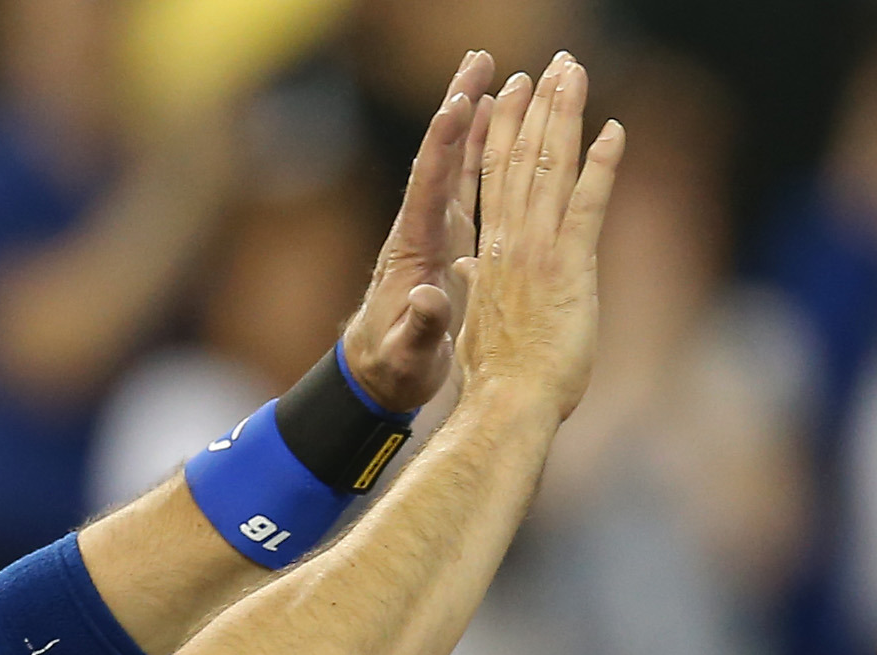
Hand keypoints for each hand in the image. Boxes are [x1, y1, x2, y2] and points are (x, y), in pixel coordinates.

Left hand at [341, 51, 496, 410]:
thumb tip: (430, 299)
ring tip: (492, 72)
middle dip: (459, 106)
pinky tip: (496, 122)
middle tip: (478, 60)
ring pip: (455, 161)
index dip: (443, 145)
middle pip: (440, 156)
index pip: (428, 185)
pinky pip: (467, 182)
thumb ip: (421, 327)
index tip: (459, 103)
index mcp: (414, 248)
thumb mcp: (408, 354)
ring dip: (473, 116)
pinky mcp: (448, 237)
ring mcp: (434, 228)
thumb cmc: (394, 367)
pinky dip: (480, 149)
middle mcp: (421, 226)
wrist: (380, 373)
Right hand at [454, 54, 625, 424]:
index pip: (493, 177)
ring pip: (551, 167)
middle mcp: (510, 241)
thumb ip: (475, 286)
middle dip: (537, 106)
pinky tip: (615, 131)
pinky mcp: (571, 267)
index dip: (502, 130)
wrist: (507, 404)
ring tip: (574, 73)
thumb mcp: (478, 323)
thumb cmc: (497, 377)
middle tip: (553, 65)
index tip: (509, 94)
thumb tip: (465, 269)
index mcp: (489, 252)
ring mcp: (539, 250)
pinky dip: (602, 165)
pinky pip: (589, 204)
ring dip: (565, 115)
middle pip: (522, 157)